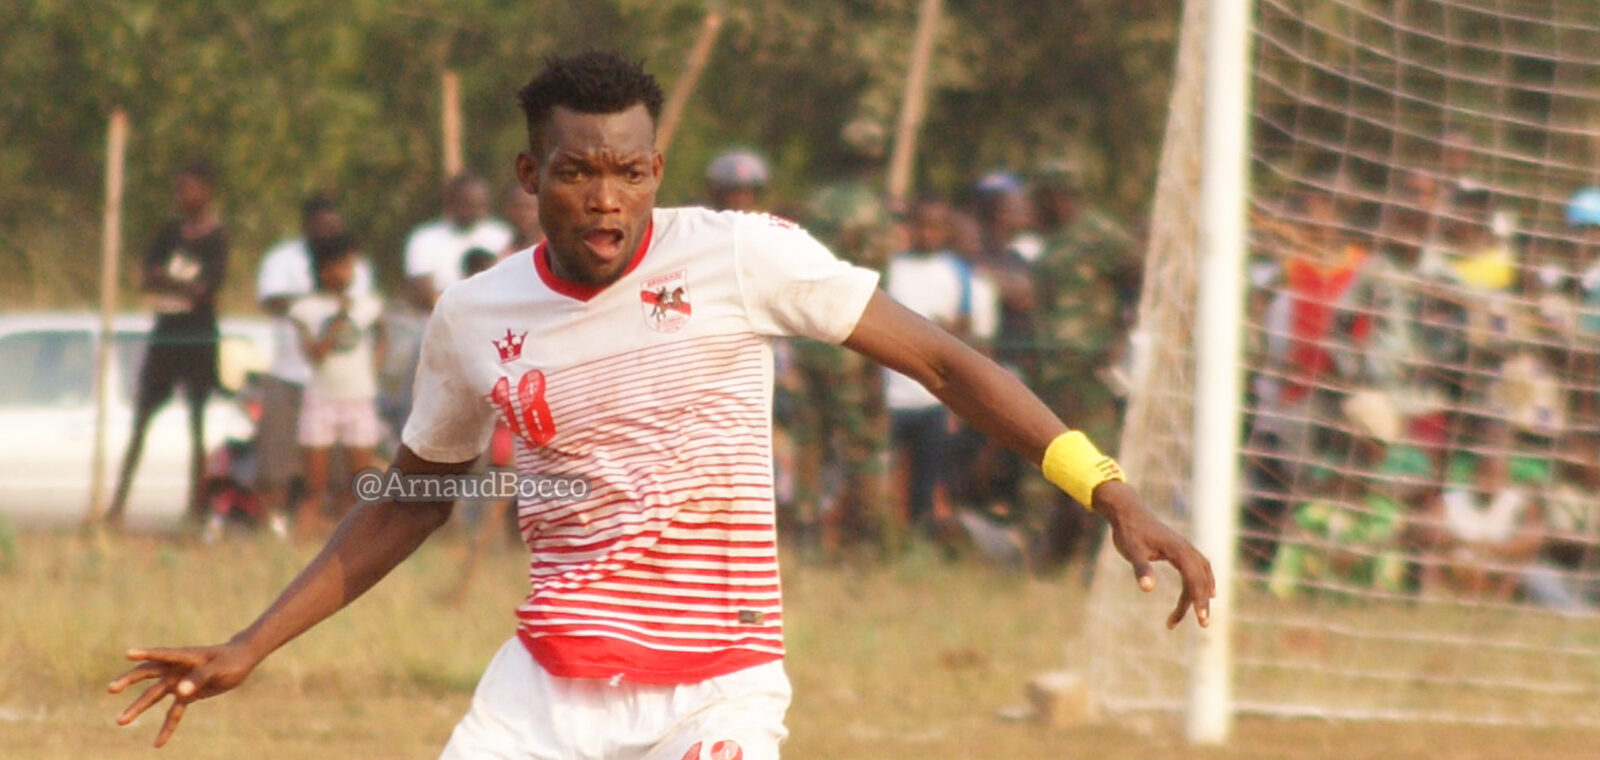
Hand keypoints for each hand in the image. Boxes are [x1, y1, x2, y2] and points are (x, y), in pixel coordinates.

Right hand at [107, 641, 259, 746]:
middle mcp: (176, 669)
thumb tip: (180, 692)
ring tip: (120, 722)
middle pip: (148, 674)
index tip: (128, 654)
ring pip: (154, 696)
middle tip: (111, 689)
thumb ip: (200, 678)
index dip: (145, 653)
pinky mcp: (187, 695)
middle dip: (129, 681)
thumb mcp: (218, 668)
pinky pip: (174, 713)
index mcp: (184, 657)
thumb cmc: (230, 660)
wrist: (242, 660)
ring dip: (138, 707)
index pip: (162, 655)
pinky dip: (167, 727)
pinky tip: (157, 744)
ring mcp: (179, 682)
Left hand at [1091, 480, 1215, 629]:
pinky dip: (1205, 581)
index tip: (1200, 619)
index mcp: (1177, 550)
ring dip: (1202, 594)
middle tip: (1203, 625)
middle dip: (1202, 602)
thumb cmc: (1128, 532)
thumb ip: (1141, 569)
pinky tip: (1208, 592)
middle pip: (1201, 579)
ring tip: (1199, 615)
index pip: (1193, 578)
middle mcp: (1186, 548)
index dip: (1198, 599)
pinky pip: (1199, 567)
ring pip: (1201, 574)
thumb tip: (1147, 589)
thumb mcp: (1132, 552)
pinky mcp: (1180, 549)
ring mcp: (1185, 548)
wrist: (1127, 512)